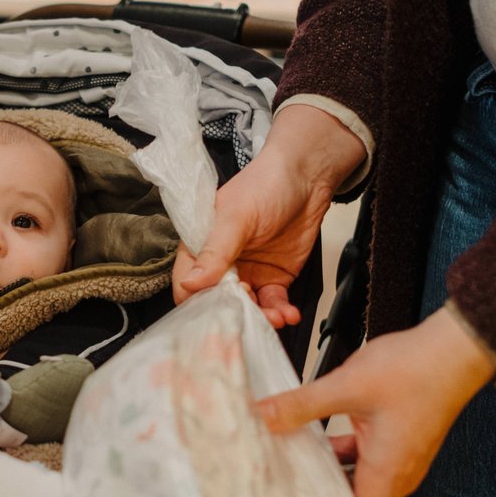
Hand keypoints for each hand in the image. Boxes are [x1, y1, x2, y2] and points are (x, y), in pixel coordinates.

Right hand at [174, 105, 364, 326]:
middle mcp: (220, 265)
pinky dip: (281, 313)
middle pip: (217, 303)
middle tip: (253, 316)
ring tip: (278, 317)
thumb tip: (191, 284)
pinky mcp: (273, 279)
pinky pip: (272, 304)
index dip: (197, 303)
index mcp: (199, 247)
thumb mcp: (237, 218)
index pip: (187, 284)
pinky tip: (289, 314)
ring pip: (247, 308)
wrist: (308, 178)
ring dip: (261, 318)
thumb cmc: (264, 186)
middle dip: (234, 314)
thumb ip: (215, 252)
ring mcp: (247, 274)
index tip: (216, 313)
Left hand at [255, 308, 495, 496]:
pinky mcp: (395, 441)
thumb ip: (301, 406)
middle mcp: (396, 474)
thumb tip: (262, 417)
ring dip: (327, 482)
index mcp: (387, 474)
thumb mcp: (347, 387)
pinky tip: (311, 444)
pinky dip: (338, 459)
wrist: (453, 350)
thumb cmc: (415, 370)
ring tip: (288, 480)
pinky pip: (362, 461)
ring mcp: (397, 458)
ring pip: (357, 484)